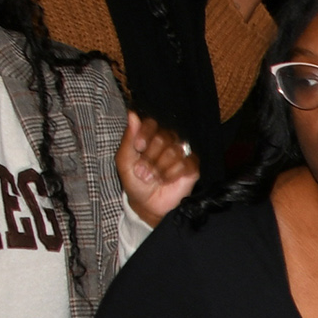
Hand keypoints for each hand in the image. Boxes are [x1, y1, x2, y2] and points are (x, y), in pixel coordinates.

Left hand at [118, 109, 199, 223]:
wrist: (146, 204)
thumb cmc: (134, 181)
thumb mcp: (124, 160)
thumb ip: (128, 138)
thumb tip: (132, 114)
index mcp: (149, 136)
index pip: (151, 123)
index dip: (145, 134)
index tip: (139, 148)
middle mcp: (167, 141)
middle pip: (163, 138)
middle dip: (150, 158)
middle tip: (143, 171)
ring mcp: (181, 153)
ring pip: (174, 151)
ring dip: (160, 168)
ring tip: (154, 178)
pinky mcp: (192, 167)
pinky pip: (186, 163)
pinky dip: (173, 174)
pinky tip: (167, 180)